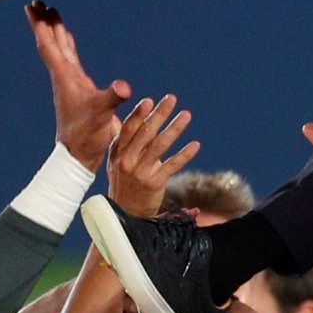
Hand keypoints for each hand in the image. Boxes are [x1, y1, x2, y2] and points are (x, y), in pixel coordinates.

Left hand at [28, 4, 133, 171]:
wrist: (81, 153)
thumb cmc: (88, 134)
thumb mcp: (103, 115)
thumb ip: (112, 99)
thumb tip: (124, 87)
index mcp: (65, 78)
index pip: (49, 46)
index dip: (41, 26)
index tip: (32, 7)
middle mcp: (65, 76)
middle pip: (51, 43)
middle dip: (44, 23)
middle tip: (37, 3)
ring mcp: (71, 81)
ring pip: (60, 49)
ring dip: (55, 31)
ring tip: (51, 14)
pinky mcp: (79, 88)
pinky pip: (70, 59)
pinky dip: (67, 45)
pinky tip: (67, 40)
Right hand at [105, 94, 200, 219]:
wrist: (125, 214)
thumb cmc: (124, 183)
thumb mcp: (118, 162)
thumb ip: (127, 142)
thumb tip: (138, 118)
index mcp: (117, 153)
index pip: (128, 129)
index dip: (138, 114)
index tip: (149, 100)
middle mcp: (127, 161)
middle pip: (145, 132)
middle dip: (159, 114)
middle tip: (171, 98)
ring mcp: (140, 172)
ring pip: (160, 145)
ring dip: (175, 128)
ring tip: (186, 115)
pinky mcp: (154, 183)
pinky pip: (172, 165)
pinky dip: (185, 154)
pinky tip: (195, 145)